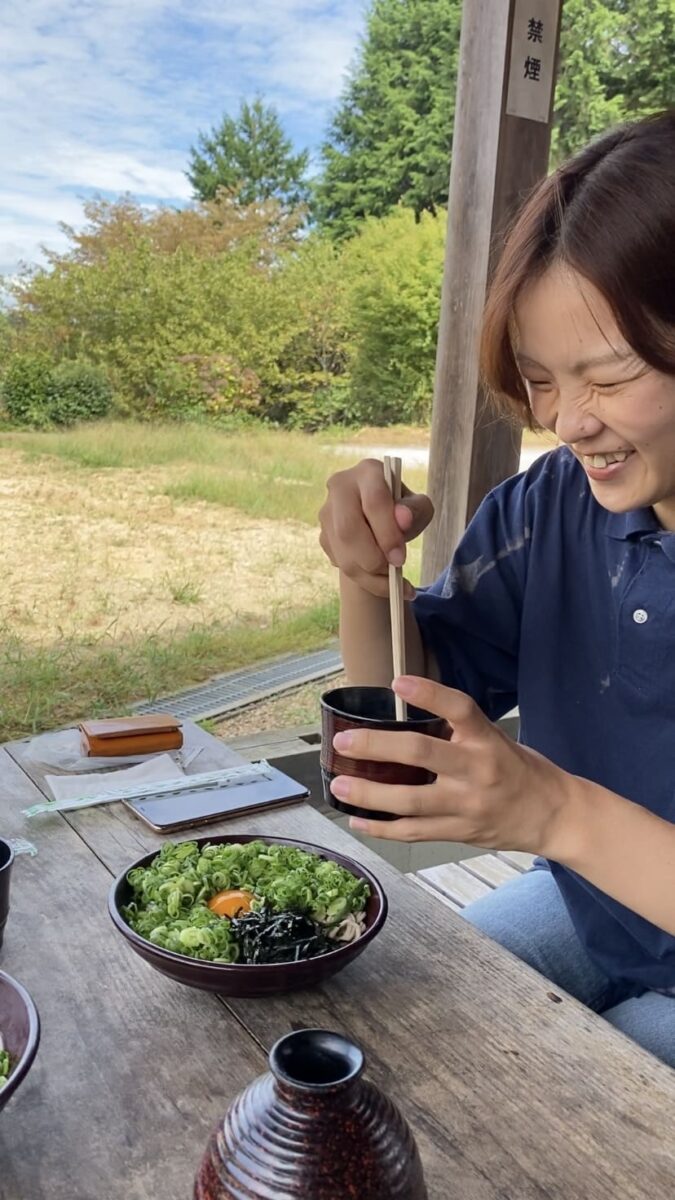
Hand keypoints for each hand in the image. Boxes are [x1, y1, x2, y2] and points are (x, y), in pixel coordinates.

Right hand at [319, 458, 432, 598]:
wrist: (380, 523)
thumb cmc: (403, 511)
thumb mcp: (419, 508)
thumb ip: (416, 510)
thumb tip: (402, 519)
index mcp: (368, 472)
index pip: (374, 501)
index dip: (387, 533)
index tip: (400, 558)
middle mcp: (340, 488)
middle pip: (348, 529)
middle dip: (373, 558)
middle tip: (395, 571)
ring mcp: (327, 513)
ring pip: (342, 553)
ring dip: (369, 576)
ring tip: (395, 585)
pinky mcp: (323, 536)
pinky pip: (341, 564)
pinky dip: (364, 580)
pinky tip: (382, 581)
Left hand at [329, 676, 573, 855]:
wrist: (553, 815)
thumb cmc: (520, 770)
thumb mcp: (496, 739)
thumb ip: (458, 732)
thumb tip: (405, 715)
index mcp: (487, 740)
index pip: (459, 708)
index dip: (429, 693)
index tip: (398, 682)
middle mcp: (477, 770)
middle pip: (420, 754)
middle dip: (375, 747)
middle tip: (343, 742)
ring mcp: (467, 805)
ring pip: (410, 801)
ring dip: (369, 793)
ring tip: (340, 785)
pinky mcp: (460, 832)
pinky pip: (414, 832)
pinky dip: (382, 828)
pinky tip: (357, 820)